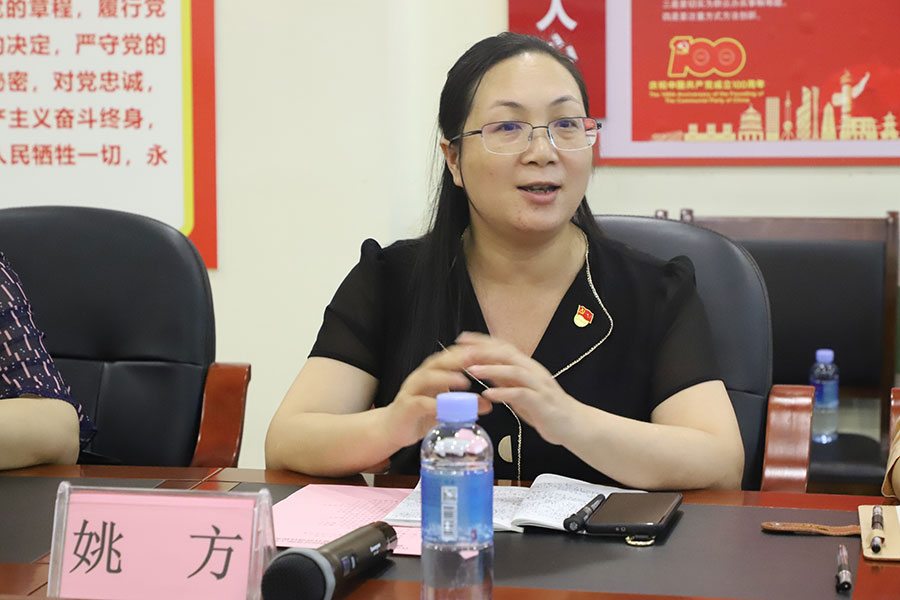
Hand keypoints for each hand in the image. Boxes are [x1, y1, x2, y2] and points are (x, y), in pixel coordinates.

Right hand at [386, 344, 491, 447]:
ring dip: (446, 377)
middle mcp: (421, 377)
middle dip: (457, 359)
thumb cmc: (419, 415)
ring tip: (463, 381)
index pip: (449, 357)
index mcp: (432, 374)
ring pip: (427, 377)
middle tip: (476, 358)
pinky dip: (433, 404)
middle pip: (439, 362)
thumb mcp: (446, 409)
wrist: (392, 428)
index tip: (484, 352)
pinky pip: (419, 402)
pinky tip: (445, 407)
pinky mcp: (406, 406)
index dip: (465, 353)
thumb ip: (465, 405)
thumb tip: (488, 404)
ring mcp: (412, 390)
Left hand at [455, 331, 576, 444]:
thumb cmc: (546, 408)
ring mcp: (539, 386)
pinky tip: (488, 395)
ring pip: (515, 371)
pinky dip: (504, 393)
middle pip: (508, 354)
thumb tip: (483, 370)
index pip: (503, 347)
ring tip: (472, 370)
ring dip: (492, 369)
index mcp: (527, 367)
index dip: (483, 341)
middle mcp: (533, 371)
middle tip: (462, 352)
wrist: (574, 424)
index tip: (462, 339)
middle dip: (484, 351)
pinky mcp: (542, 402)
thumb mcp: (520, 391)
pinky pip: (522, 394)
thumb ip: (504, 380)